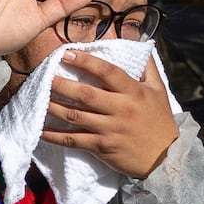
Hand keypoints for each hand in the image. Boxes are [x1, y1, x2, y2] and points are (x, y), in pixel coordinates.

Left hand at [42, 51, 178, 177]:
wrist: (165, 158)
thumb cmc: (159, 120)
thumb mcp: (159, 91)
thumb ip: (147, 67)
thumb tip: (140, 45)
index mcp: (134, 92)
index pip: (107, 72)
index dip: (86, 62)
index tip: (66, 53)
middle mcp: (121, 109)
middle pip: (85, 94)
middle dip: (61, 84)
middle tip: (43, 76)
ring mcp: (109, 129)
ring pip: (75, 116)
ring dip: (53, 107)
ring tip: (38, 97)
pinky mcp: (101, 147)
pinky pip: (72, 140)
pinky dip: (54, 136)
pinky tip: (40, 129)